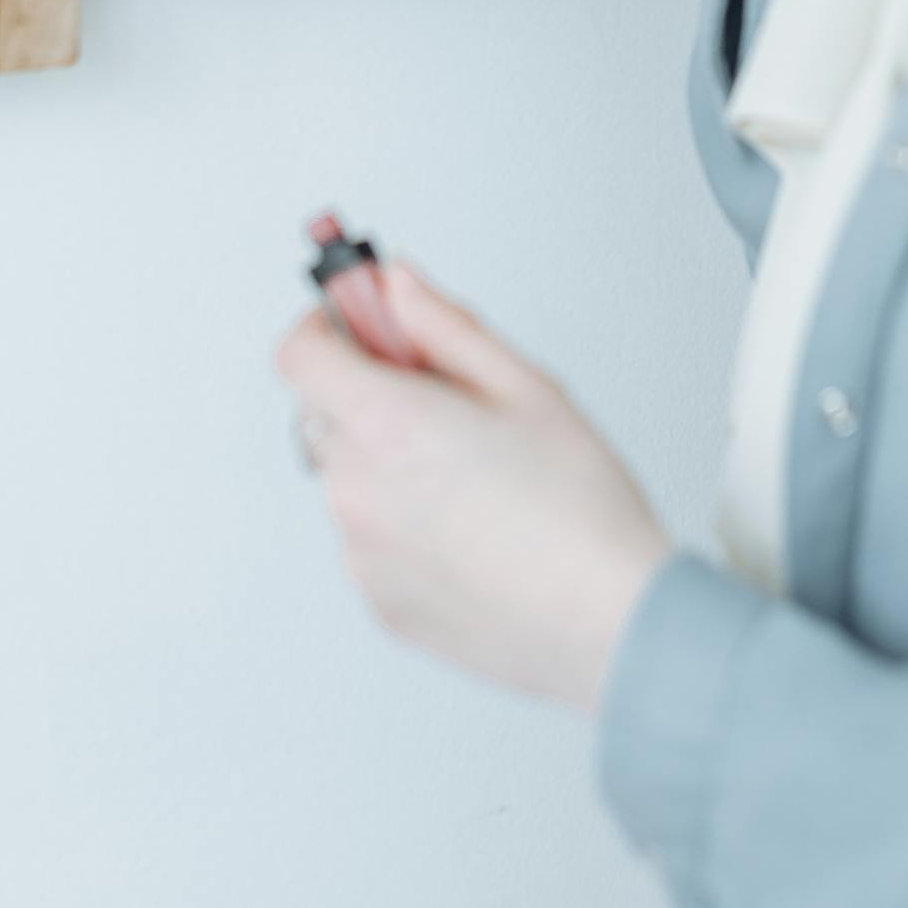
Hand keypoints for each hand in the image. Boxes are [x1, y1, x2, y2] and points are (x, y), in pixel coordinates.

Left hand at [276, 264, 671, 711]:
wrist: (608, 622)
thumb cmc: (579, 505)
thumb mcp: (525, 384)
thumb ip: (445, 325)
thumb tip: (397, 286)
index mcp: (385, 424)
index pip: (299, 354)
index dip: (328, 325)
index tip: (364, 320)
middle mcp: (356, 491)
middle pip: (326, 415)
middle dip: (372, 393)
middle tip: (449, 401)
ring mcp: (362, 556)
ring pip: (352, 479)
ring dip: (391, 462)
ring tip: (479, 479)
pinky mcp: (380, 604)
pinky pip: (373, 540)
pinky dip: (406, 524)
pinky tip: (476, 530)